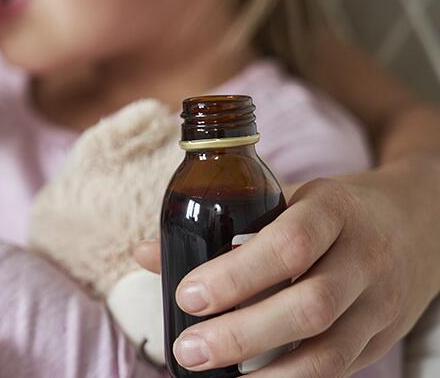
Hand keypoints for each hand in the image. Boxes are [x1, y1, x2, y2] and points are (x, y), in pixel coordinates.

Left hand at [135, 165, 439, 376]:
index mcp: (333, 210)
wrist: (421, 220)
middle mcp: (364, 257)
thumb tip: (144, 254)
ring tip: (213, 377)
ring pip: (329, 351)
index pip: (289, 244)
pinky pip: (339, 370)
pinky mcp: (383, 337)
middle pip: (309, 306)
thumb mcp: (286, 198)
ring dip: (268, 376)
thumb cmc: (334, 210)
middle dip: (242, 334)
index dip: (237, 275)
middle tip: (189, 349)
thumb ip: (221, 226)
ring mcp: (380, 302)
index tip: (188, 296)